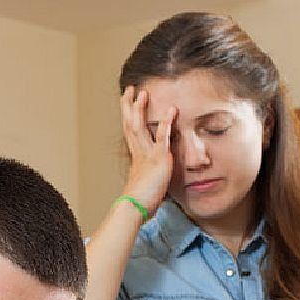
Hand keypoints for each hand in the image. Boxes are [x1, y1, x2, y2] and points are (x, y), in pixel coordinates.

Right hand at [119, 85, 175, 214]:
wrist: (134, 208)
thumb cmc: (139, 204)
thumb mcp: (145, 189)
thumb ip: (150, 182)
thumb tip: (154, 186)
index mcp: (136, 159)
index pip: (131, 134)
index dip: (129, 118)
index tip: (128, 106)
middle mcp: (139, 153)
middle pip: (130, 124)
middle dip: (129, 107)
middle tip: (128, 90)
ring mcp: (147, 155)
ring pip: (140, 126)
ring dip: (141, 109)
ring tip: (142, 93)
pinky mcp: (159, 159)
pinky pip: (163, 138)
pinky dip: (167, 123)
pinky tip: (172, 111)